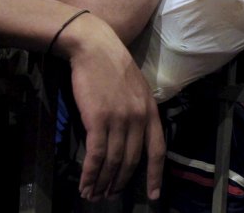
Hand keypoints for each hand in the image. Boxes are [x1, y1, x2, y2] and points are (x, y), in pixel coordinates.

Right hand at [61, 14, 164, 200]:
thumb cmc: (112, 65)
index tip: (154, 195)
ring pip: (114, 161)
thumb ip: (139, 111)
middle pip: (132, 160)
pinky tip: (85, 184)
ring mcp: (120, 119)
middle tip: (110, 197)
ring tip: (94, 195)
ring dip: (103, 182)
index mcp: (151, 110)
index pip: (157, 150)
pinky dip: (90, 173)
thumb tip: (135, 136)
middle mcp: (139, 118)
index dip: (155, 175)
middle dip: (121, 182)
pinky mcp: (98, 119)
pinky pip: (96, 155)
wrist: (94, 46)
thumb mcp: (137, 88)